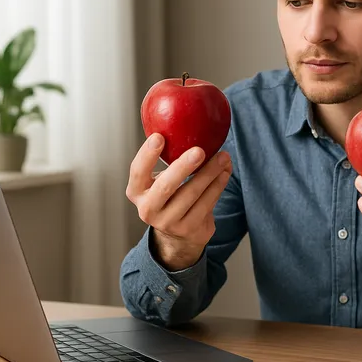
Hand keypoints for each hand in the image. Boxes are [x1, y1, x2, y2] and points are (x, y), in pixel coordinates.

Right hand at [126, 133, 232, 270]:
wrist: (179, 235)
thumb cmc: (170, 196)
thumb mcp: (161, 180)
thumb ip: (170, 158)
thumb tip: (198, 126)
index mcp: (137, 191)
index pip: (137, 172)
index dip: (147, 155)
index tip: (159, 137)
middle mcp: (148, 209)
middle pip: (166, 187)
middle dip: (183, 167)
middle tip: (199, 150)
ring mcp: (169, 222)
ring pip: (192, 194)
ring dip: (210, 173)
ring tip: (223, 157)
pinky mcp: (189, 229)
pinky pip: (207, 203)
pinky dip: (218, 185)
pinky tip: (225, 172)